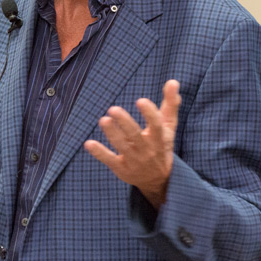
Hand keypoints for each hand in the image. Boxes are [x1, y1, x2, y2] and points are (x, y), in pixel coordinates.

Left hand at [84, 79, 180, 208]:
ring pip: (122, 146)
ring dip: (112, 134)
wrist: (159, 180)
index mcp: (159, 138)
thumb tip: (173, 81)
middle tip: (113, 109)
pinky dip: (99, 153)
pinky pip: (110, 160)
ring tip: (103, 120)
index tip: (140, 101)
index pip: (156, 125)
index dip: (149, 113)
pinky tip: (88, 143)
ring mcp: (134, 160)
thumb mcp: (168, 127)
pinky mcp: (121, 168)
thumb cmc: (161, 145)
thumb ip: (170, 104)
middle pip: (135, 135)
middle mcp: (147, 149)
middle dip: (125, 123)